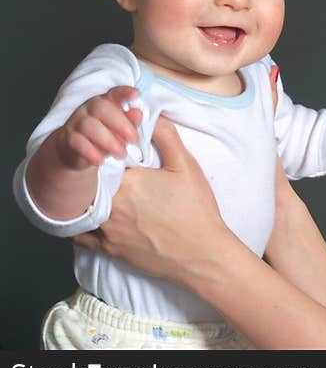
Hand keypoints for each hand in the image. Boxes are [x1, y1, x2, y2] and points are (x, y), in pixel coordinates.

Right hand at [55, 86, 141, 169]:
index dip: (124, 93)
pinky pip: (77, 142)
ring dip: (109, 141)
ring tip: (122, 154)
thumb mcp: (121, 131)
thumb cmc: (105, 136)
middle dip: (121, 123)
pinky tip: (101, 160)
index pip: (114, 94)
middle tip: (134, 139)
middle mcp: (89, 109)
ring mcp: (76, 122)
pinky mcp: (68, 138)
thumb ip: (130, 122)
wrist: (77, 152)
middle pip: (101, 108)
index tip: (136, 94)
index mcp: (105, 103)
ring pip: (89, 126)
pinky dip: (91, 152)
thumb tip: (138, 113)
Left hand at [72, 115, 233, 285]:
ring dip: (87, 198)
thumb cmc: (197, 209)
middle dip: (97, 175)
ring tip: (100, 192)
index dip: (107, 152)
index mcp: (128, 181)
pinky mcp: (109, 249)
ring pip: (82, 207)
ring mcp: (108, 230)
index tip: (117, 151)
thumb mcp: (186, 167)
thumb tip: (151, 115)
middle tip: (112, 172)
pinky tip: (90, 215)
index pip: (103, 157)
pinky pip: (81, 236)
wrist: (202, 253)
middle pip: (90, 182)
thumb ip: (166, 137)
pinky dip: (81, 224)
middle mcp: (111, 205)